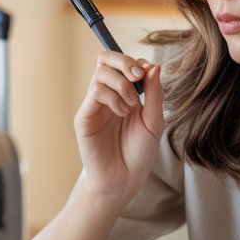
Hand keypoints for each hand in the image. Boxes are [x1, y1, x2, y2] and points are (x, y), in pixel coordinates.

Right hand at [74, 52, 164, 202]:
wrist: (125, 180)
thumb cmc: (139, 154)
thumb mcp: (154, 121)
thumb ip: (154, 94)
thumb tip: (154, 66)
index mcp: (123, 94)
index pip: (122, 63)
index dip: (135, 62)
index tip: (148, 74)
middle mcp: (107, 96)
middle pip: (106, 59)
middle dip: (124, 61)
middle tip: (138, 77)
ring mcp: (94, 105)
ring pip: (101, 73)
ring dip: (122, 85)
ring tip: (132, 107)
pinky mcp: (84, 116)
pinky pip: (95, 92)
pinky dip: (113, 98)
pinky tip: (122, 114)